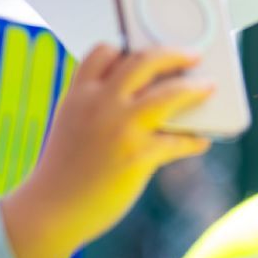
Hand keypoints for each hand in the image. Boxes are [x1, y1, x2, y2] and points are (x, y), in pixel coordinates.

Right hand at [1, 45, 213, 257]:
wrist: (50, 210)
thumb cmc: (61, 171)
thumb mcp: (70, 125)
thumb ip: (95, 107)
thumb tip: (138, 99)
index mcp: (79, 94)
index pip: (104, 52)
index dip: (127, 48)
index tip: (146, 49)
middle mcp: (99, 103)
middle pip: (143, 61)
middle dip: (173, 54)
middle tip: (191, 56)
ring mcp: (120, 128)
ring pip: (169, 94)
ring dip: (194, 89)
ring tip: (208, 87)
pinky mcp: (137, 156)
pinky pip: (177, 141)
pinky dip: (193, 140)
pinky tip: (201, 141)